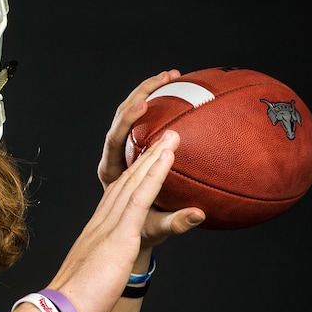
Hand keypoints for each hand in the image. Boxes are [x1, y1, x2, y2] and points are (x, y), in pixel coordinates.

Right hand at [47, 126, 183, 311]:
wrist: (60, 309)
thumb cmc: (73, 304)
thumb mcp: (93, 284)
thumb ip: (100, 276)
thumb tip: (100, 286)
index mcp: (96, 233)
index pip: (117, 198)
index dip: (132, 176)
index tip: (144, 160)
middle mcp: (101, 222)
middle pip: (126, 182)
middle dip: (144, 157)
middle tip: (163, 136)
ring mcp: (109, 225)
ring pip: (134, 182)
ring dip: (154, 156)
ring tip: (171, 136)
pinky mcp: (119, 233)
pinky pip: (140, 197)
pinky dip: (155, 173)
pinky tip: (167, 156)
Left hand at [98, 69, 205, 246]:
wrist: (128, 236)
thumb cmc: (140, 234)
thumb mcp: (155, 229)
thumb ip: (175, 222)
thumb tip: (199, 214)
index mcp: (111, 172)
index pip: (114, 139)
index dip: (128, 122)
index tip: (143, 105)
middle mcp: (114, 157)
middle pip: (120, 116)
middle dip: (141, 93)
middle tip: (165, 78)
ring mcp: (124, 151)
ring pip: (130, 113)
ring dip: (149, 91)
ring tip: (173, 75)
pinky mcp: (135, 149)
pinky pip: (144, 120)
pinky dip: (158, 103)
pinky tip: (177, 89)